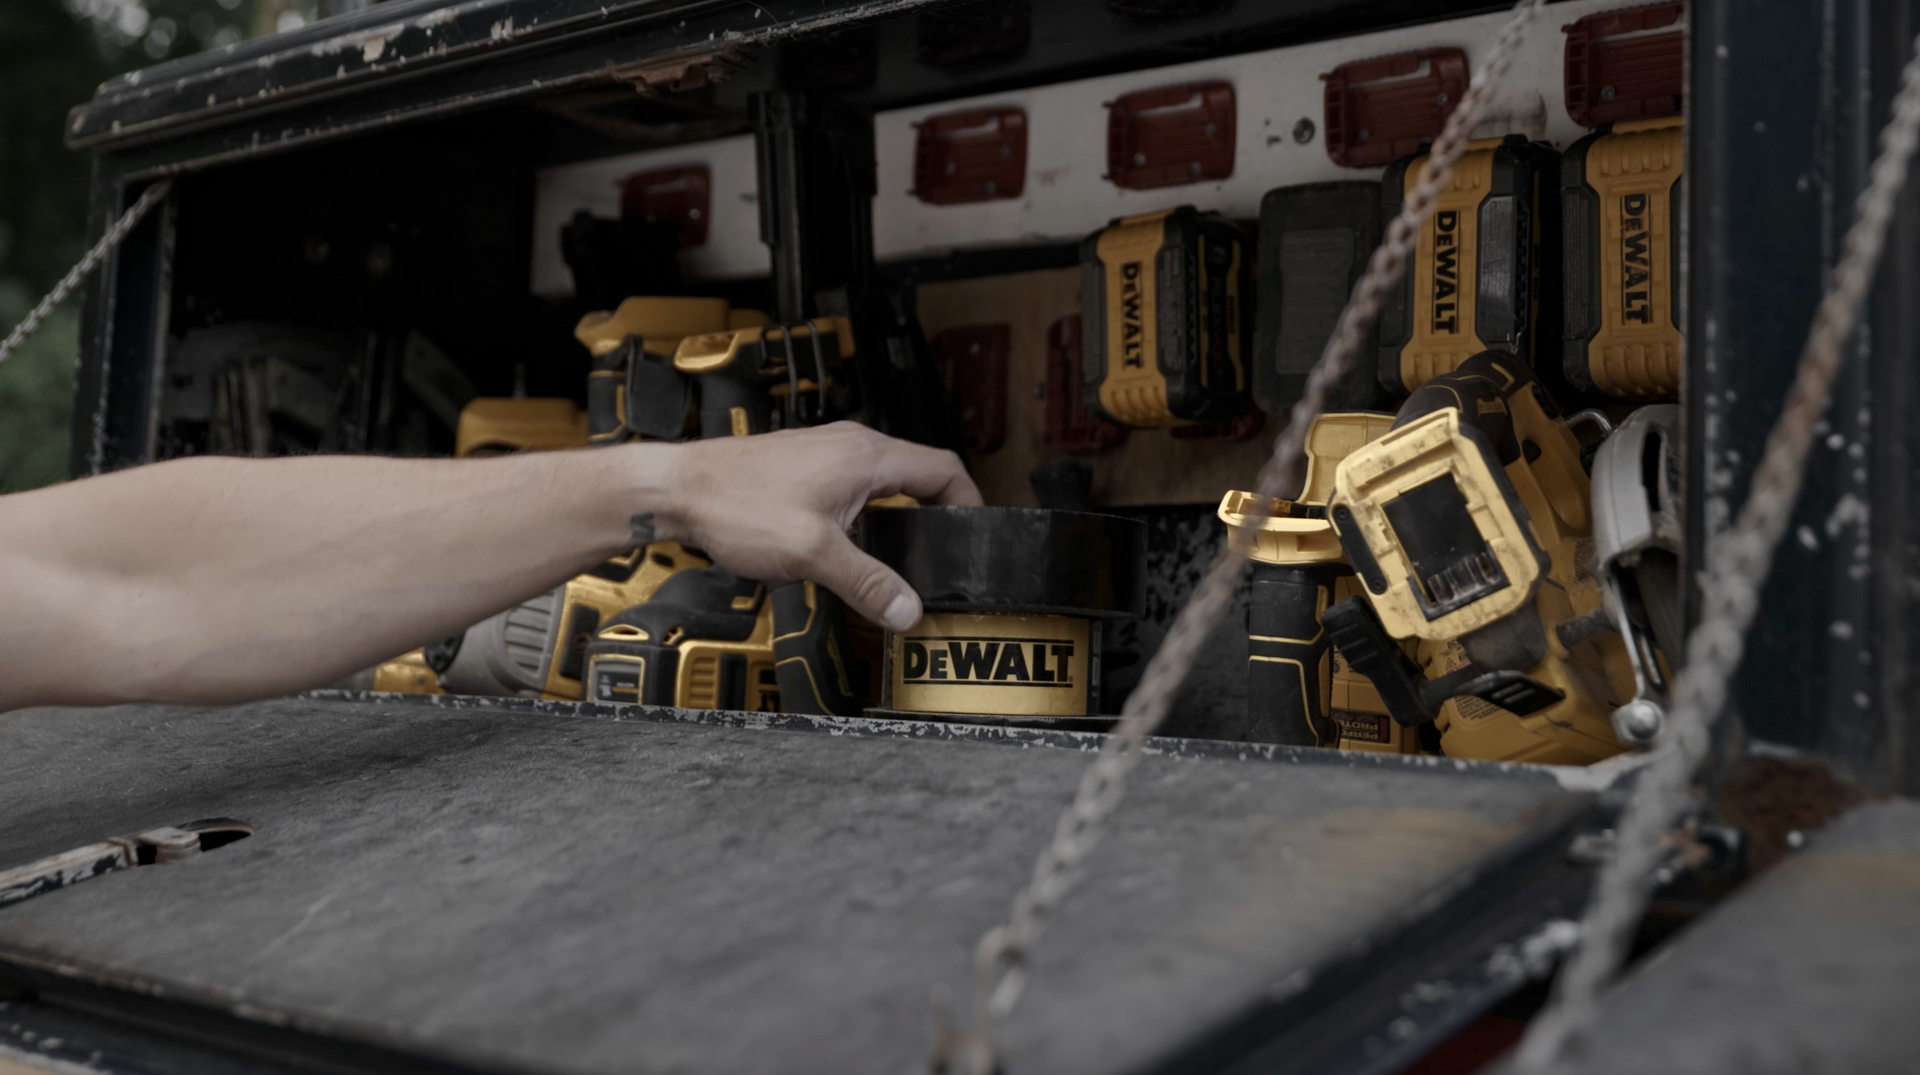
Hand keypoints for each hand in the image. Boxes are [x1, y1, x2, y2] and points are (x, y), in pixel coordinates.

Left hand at [649, 423, 982, 631]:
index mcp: (867, 456)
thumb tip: (909, 610)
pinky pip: (855, 484)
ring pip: (884, 479)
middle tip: (948, 548)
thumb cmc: (737, 505)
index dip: (969, 501)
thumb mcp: (814, 554)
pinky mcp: (804, 467)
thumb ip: (867, 584)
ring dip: (902, 510)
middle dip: (938, 509)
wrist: (678, 491)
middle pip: (917, 472)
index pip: (943, 468)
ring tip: (907, 549)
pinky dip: (870, 511)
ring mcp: (825, 453)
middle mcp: (851, 446)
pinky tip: (854, 542)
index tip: (977, 531)